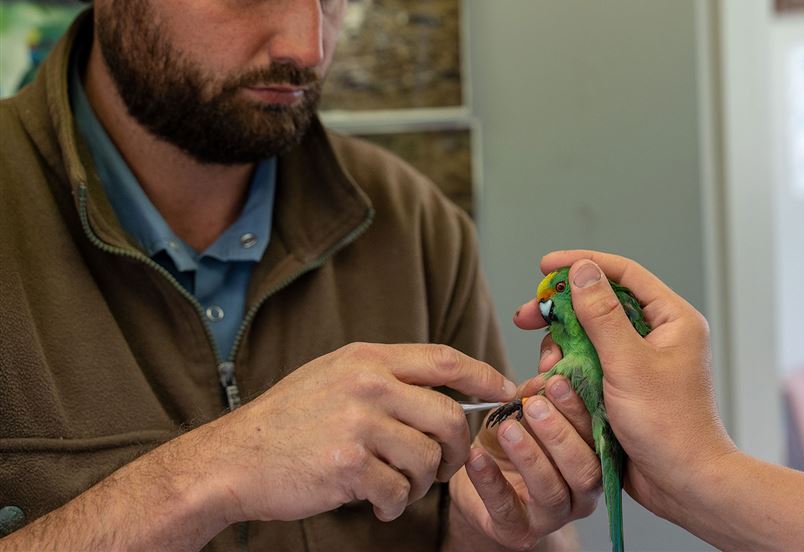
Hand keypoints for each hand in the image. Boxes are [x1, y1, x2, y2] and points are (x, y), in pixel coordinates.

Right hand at [199, 343, 516, 523]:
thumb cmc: (287, 421)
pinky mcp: (348, 465)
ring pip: (427, 459)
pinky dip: (394, 505)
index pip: (445, 360)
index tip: (507, 392)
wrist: (233, 459)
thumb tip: (446, 391)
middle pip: (448, 417)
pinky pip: (399, 491)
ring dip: (420, 483)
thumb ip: (385, 377)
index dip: (484, 376)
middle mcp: (367, 385)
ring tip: (396, 486)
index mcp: (368, 358)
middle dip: (458, 449)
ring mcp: (358, 424)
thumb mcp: (334, 376)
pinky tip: (376, 503)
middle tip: (447, 466)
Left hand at [446, 374, 600, 550]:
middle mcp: (583, 491)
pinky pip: (507, 508)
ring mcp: (553, 516)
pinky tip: (476, 456)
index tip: (557, 382)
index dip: (579, 408)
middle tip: (535, 406)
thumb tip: (552, 356)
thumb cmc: (513, 447)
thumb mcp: (526, 412)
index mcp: (593, 457)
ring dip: (530, 456)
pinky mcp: (520, 531)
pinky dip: (490, 481)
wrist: (482, 492)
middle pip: (585, 467)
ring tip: (508, 429)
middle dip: (560, 434)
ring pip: (552, 490)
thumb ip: (540, 388)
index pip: (597, 434)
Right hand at [513, 251, 735, 523]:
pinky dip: (569, 371)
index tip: (544, 267)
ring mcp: (642, 362)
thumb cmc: (668, 425)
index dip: (582, 265)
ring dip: (561, 348)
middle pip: (601, 305)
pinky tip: (551, 383)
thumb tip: (583, 271)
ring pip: (590, 338)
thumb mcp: (628, 363)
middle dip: (561, 312)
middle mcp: (659, 335)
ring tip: (546, 368)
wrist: (685, 483)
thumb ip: (602, 314)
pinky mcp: (627, 387)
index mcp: (672, 319)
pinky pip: (591, 367)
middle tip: (526, 318)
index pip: (623, 274)